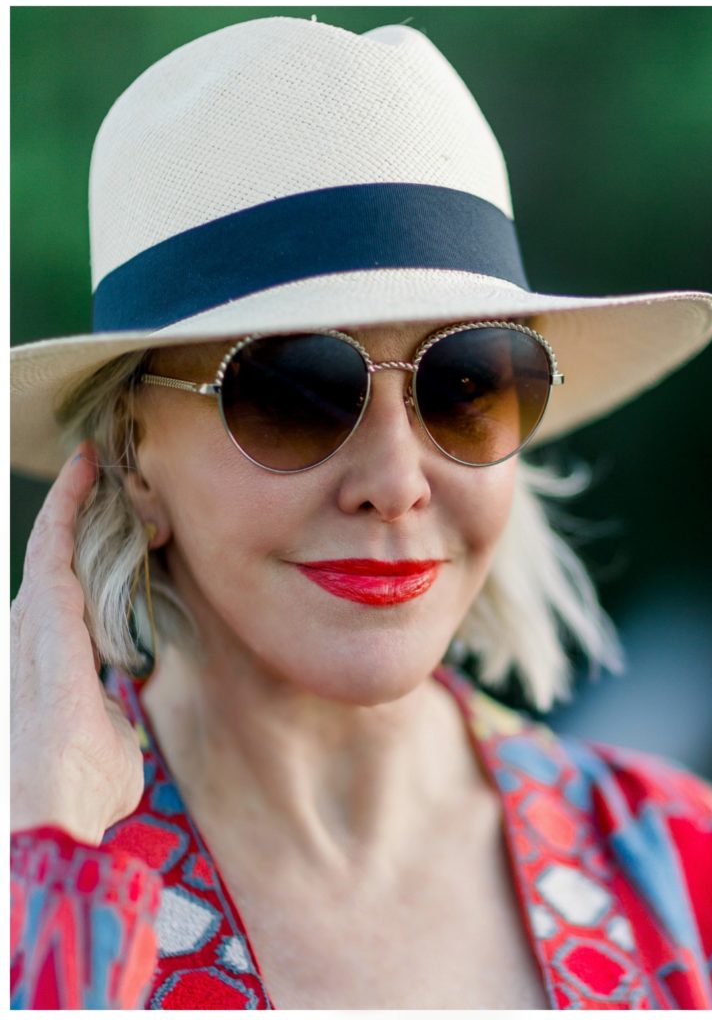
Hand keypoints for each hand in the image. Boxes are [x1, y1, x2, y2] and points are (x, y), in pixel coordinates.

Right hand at [11, 443, 144, 844]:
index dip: (77, 552)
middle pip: (56, 563)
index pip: (66, 594)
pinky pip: (54, 551)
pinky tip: (83, 474)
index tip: (99, 514)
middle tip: (98, 469)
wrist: (52, 819)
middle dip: (76, 516)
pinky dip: (66, 509)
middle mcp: (30, 639)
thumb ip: (108, 717)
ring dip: (73, 504)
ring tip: (92, 461)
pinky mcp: (43, 623)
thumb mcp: (110, 744)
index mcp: (51, 664)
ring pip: (51, 548)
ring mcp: (30, 629)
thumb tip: (114, 713)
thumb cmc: (81, 793)